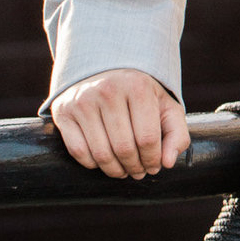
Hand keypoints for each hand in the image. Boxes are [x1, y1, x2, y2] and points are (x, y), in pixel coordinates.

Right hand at [50, 68, 190, 179]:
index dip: (153, 160)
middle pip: (124, 148)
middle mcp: (108, 90)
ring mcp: (82, 100)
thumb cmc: (140, 94)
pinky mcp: (63, 111)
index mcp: (137, 86)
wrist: (105, 69)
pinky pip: (78, 152)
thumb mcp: (165, 107)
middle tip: (139, 171)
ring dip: (115, 170)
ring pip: (101, 154)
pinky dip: (93, 164)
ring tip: (124, 170)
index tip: (154, 166)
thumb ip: (176, 134)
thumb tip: (168, 163)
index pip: (147, 138)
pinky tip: (104, 160)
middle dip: (135, 167)